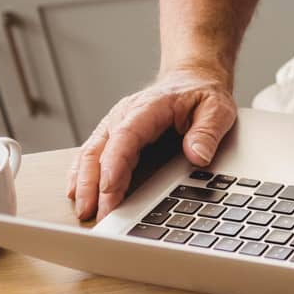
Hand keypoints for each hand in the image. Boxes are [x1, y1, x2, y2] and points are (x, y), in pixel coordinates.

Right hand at [68, 66, 236, 220]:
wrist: (192, 80)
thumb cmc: (202, 94)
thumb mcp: (217, 109)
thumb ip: (207, 132)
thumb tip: (198, 156)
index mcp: (147, 108)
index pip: (125, 137)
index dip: (115, 164)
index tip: (110, 188)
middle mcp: (124, 116)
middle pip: (100, 150)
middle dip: (93, 184)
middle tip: (94, 213)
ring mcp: (115, 125)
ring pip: (91, 154)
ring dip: (84, 183)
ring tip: (84, 211)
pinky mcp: (114, 135)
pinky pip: (93, 155)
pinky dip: (82, 174)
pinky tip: (77, 193)